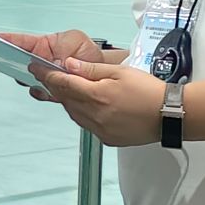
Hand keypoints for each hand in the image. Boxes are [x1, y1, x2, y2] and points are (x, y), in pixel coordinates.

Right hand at [0, 30, 108, 96]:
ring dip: (33, 80)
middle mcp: (40, 61)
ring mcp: (44, 76)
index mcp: (42, 45)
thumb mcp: (77, 40)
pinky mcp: (51, 90)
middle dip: (16, 64)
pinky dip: (43, 93)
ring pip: (29, 80)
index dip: (6, 40)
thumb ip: (63, 49)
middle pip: (19, 63)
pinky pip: (40, 93)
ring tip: (43, 78)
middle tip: (21, 64)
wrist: (98, 71)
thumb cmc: (87, 52)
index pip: (20, 41)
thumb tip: (54, 62)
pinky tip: (49, 90)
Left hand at [35, 58, 166, 147]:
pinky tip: (86, 105)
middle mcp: (94, 116)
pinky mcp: (107, 139)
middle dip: (55, 86)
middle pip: (65, 99)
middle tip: (48, 76)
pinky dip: (81, 113)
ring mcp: (99, 130)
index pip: (62, 84)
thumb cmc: (148, 91)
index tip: (34, 68)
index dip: (46, 75)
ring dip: (67, 101)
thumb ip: (91, 70)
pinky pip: (86, 124)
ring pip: (73, 113)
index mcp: (96, 96)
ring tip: (67, 89)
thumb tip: (68, 65)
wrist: (170, 115)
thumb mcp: (120, 72)